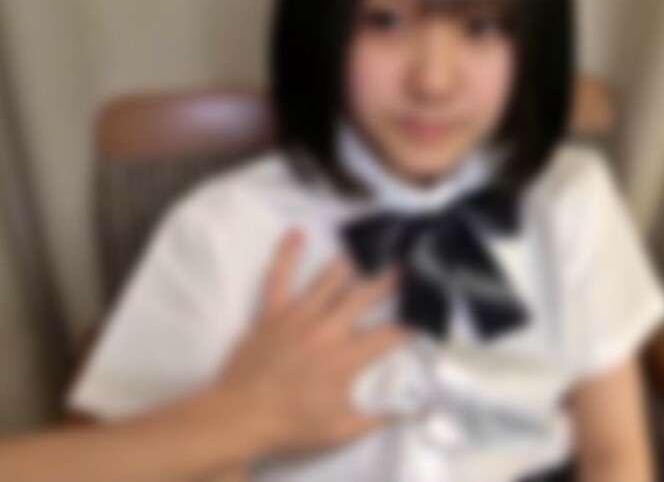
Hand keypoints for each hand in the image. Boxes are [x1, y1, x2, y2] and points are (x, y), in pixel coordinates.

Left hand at [216, 231, 407, 456]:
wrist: (238, 417)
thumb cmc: (291, 426)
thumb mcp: (341, 431)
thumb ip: (379, 418)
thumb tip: (414, 408)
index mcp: (346, 359)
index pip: (388, 335)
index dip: (411, 324)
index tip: (425, 314)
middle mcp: (326, 330)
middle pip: (364, 295)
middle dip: (390, 278)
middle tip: (409, 261)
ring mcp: (297, 316)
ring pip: (329, 279)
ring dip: (354, 260)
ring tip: (372, 244)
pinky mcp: (271, 312)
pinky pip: (278, 277)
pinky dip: (286, 254)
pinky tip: (297, 232)